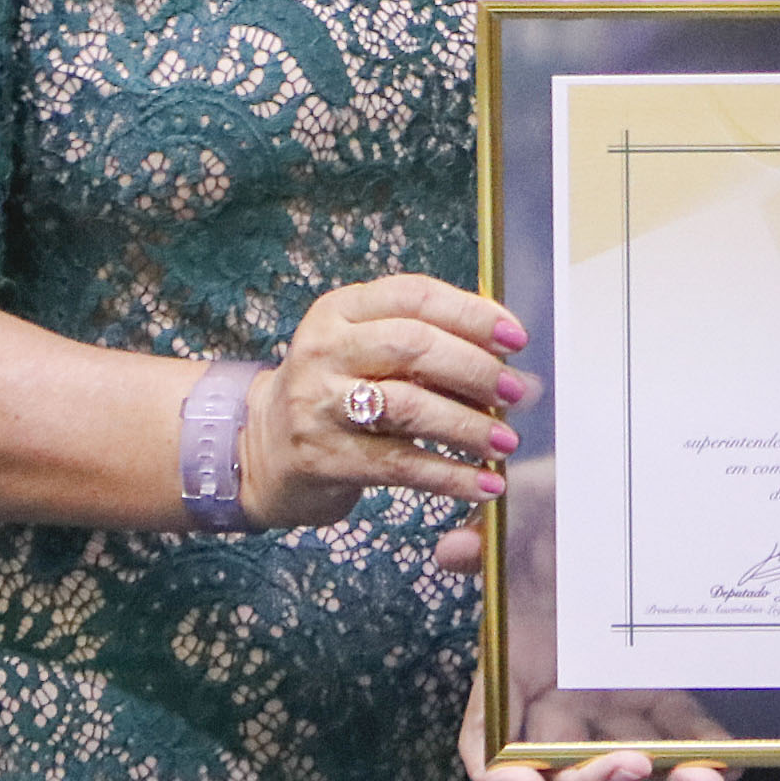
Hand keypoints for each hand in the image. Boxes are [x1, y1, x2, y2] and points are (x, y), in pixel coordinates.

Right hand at [245, 274, 533, 526]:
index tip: (515, 338)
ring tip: (505, 442)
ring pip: (407, 406)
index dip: (471, 313)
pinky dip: (449, 475)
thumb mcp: (367, 351)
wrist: (263, 450)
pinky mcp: (320, 457)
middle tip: (516, 392)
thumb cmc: (338, 392)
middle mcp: (323, 350)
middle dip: (475, 369)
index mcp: (340, 310)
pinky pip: (398, 465)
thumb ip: (428, 344)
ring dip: (466, 426)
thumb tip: (510, 361)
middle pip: (412, 346)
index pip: (414, 296)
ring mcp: (316, 404)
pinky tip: (482, 484)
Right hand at [433, 503, 734, 780]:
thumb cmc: (556, 515)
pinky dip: (702, 753)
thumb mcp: (523, 515)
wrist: (613, 507)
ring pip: (629, 762)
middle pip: (564, 767)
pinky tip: (733, 762)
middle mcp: (558, 703)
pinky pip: (679, 735)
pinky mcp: (660, 696)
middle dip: (595, 778)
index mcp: (512, 673)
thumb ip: (485, 537)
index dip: (498, 775)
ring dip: (665, 779)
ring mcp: (611, 705)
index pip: (485, 740)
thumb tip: (456, 547)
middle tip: (631, 764)